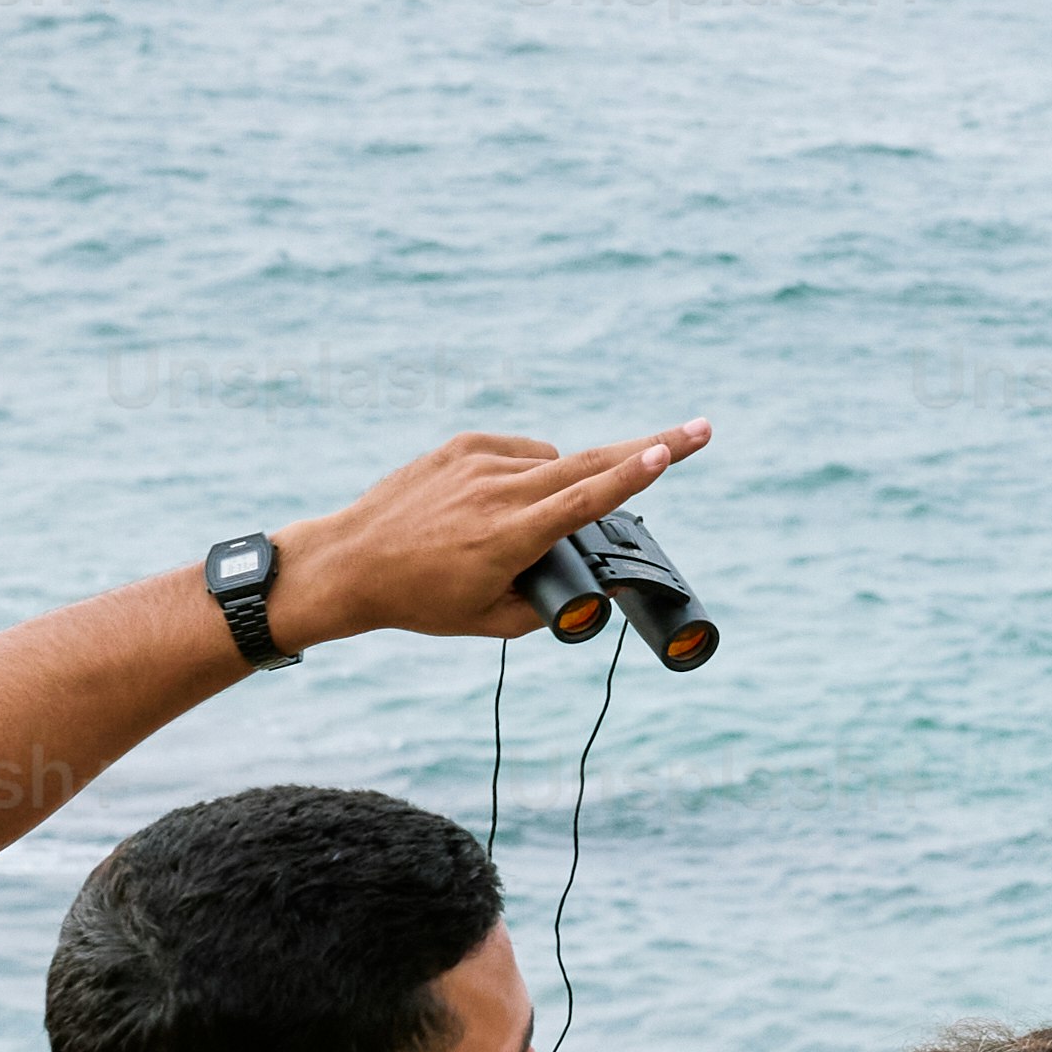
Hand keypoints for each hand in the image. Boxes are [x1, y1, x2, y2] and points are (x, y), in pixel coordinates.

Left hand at [273, 420, 711, 649]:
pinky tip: (506, 502)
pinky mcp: (463, 446)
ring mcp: (478, 462)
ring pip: (554, 464)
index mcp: (509, 536)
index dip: (632, 476)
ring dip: (567, 485)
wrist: (349, 562)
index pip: (584, 501)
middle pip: (589, 462)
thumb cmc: (421, 599)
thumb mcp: (491, 621)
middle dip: (650, 447)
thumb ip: (550, 608)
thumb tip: (593, 590)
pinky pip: (522, 453)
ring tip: (523, 528)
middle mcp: (497, 490)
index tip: (667, 452)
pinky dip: (532, 473)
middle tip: (702, 430)